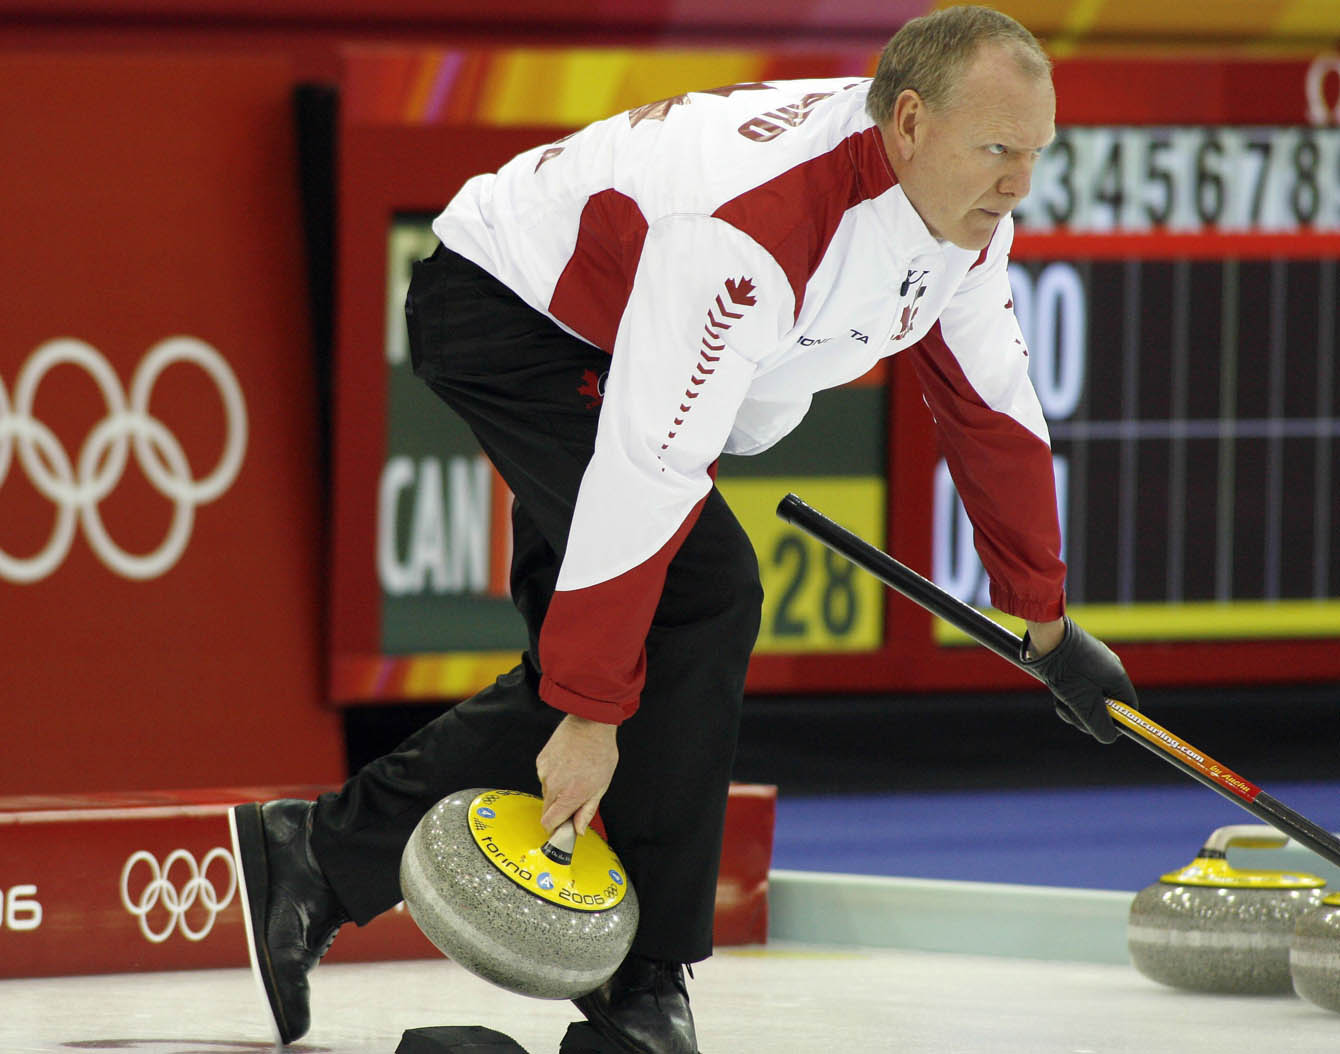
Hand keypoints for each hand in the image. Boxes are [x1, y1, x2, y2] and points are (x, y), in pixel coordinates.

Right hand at [535, 714, 618, 834]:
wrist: (590, 724)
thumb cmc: (600, 752)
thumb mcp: (601, 786)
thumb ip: (587, 811)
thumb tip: (578, 830)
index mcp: (569, 795)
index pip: (549, 823)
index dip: (555, 829)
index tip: (562, 828)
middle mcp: (553, 786)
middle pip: (546, 810)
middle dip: (557, 811)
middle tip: (573, 800)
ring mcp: (544, 772)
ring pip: (546, 793)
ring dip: (557, 791)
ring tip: (573, 776)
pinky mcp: (540, 761)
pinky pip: (544, 777)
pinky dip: (553, 776)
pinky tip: (566, 765)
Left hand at [1020, 617, 1137, 743]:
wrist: (1045, 635)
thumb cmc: (1066, 668)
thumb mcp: (1083, 702)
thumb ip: (1098, 723)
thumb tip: (1110, 737)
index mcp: (1118, 677)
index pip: (1128, 707)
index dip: (1118, 722)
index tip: (1101, 730)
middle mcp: (1109, 669)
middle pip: (1106, 705)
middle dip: (1087, 714)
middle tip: (1072, 712)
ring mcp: (1093, 663)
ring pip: (1088, 697)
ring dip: (1073, 704)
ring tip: (1060, 699)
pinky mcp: (1077, 661)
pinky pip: (1077, 686)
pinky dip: (1066, 693)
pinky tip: (1055, 689)